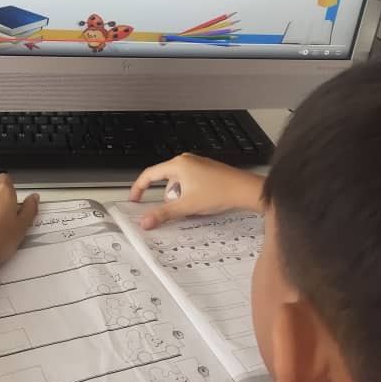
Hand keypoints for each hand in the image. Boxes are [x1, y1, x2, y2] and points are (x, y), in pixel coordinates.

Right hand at [128, 153, 264, 228]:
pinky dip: (189, 193)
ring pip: (178, 183)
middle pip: (165, 180)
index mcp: (178, 164)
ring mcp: (197, 164)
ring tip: (193, 206)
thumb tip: (146, 220)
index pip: (149, 175)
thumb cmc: (220, 192)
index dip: (139, 188)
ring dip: (180, 196)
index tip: (135, 199)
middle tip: (176, 208)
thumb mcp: (187, 206)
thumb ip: (164, 214)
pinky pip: (189, 181)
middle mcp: (186, 160)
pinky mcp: (205, 170)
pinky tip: (200, 202)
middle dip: (168, 197)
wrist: (245, 190)